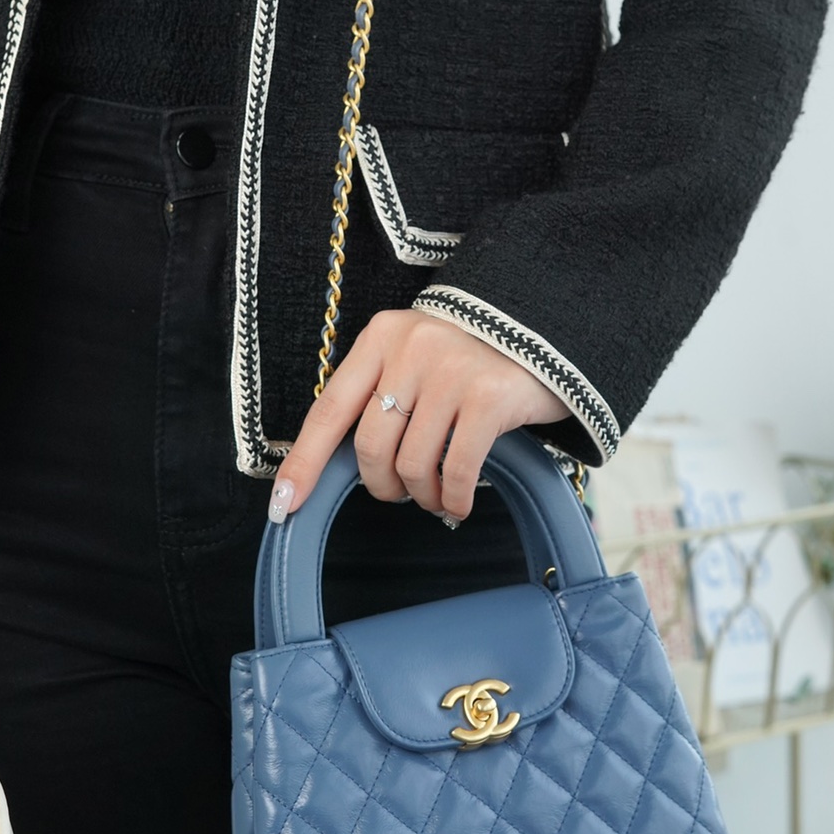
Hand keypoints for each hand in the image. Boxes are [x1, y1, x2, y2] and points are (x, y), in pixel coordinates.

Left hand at [268, 309, 571, 523]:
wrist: (549, 328)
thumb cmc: (473, 355)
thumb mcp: (417, 356)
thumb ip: (382, 394)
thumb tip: (342, 464)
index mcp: (381, 337)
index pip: (330, 408)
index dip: (303, 462)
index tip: (283, 506)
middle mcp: (411, 348)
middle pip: (370, 446)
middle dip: (381, 485)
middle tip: (400, 493)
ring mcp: (451, 371)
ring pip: (412, 464)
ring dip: (422, 496)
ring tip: (437, 497)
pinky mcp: (488, 396)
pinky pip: (456, 471)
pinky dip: (454, 499)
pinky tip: (459, 503)